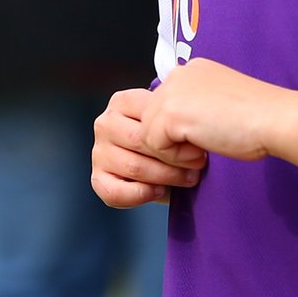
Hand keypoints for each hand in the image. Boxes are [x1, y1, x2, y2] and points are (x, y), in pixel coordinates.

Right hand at [92, 88, 206, 207]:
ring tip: (188, 178)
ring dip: (165, 177)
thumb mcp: (174, 116)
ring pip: (134, 167)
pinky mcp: (97, 178)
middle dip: (174, 158)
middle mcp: (105, 124)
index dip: (177, 134)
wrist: (169, 160)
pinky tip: (160, 191)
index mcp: (121, 102)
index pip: (148, 119)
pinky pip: (116, 192)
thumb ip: (176, 112)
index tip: (200, 145)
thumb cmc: (174, 135)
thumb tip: (191, 116)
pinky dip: (142, 195)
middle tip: (198, 165)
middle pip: (141, 142)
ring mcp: (99, 152)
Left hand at [141, 59, 290, 162]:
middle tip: (200, 151)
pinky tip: (202, 152)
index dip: (178, 130)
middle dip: (170, 141)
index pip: (164, 105)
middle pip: (151, 119)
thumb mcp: (219, 102)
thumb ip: (196, 106)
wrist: (274, 119)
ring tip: (202, 152)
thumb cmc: (258, 118)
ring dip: (173, 151)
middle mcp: (179, 74)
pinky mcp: (171, 113)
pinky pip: (155, 146)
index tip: (204, 137)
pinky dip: (177, 158)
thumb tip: (174, 129)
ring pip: (148, 134)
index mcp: (193, 70)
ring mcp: (173, 91)